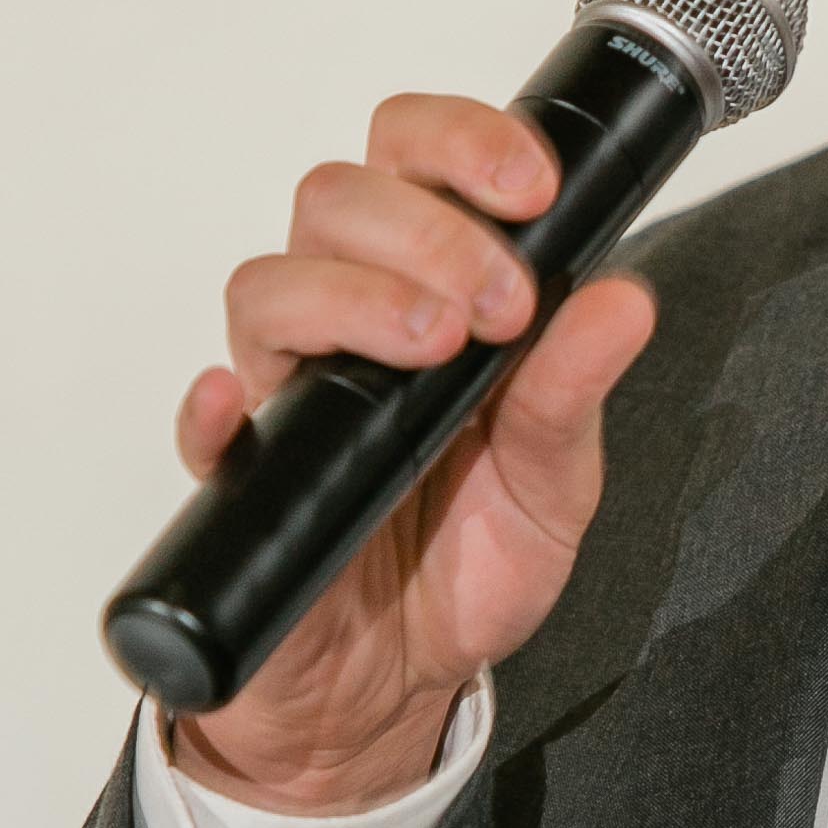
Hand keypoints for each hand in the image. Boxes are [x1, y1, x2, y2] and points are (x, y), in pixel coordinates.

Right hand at [166, 95, 656, 812]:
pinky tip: (240, 408)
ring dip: (352, 295)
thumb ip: (575, 392)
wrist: (401, 684)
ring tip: (432, 346)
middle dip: (426, 227)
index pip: (415, 160)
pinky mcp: (245, 479)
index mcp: (430, 289)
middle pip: (336, 199)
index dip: (462, 142)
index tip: (529, 185)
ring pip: (269, 285)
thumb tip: (624, 301)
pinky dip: (212, 408)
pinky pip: (204, 428)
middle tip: (498, 305)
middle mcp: (349, 322)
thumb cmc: (467, 563)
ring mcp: (290, 394)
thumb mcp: (554, 483)